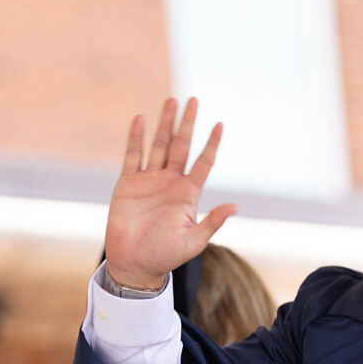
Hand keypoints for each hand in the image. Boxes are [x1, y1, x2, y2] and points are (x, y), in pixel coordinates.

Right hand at [104, 97, 236, 289]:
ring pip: (159, 145)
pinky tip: (141, 118)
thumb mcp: (194, 240)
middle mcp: (170, 182)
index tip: (220, 124)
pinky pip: (133, 155)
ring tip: (172, 100)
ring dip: (165, 123)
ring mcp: (149, 180)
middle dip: (187, 123)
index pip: (203, 162)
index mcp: (188, 193)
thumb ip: (212, 221)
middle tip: (194, 100)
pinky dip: (136, 138)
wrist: (135, 264)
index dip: (211, 144)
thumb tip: (234, 206)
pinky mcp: (128, 183)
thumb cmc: (166, 255)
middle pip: (181, 146)